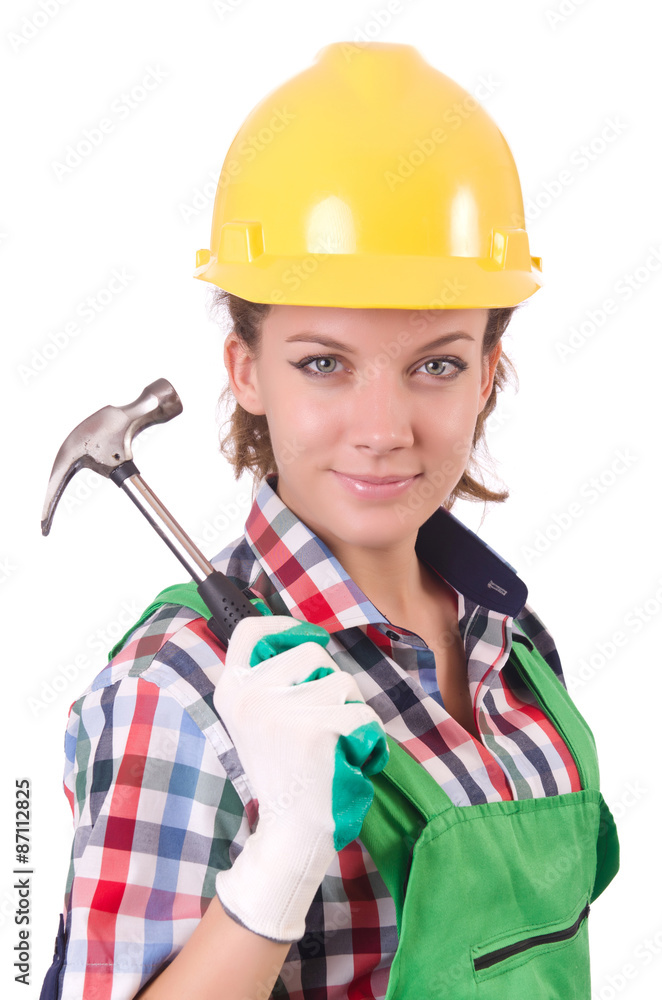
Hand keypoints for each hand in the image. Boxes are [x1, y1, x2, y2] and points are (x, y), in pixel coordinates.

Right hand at [212, 614, 388, 942]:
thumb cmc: (286, 775)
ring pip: (344, 683)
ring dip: (350, 713)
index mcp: (232, 690)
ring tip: (331, 748)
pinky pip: (363, 716)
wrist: (290, 835)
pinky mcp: (316, 730)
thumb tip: (301, 637)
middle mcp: (249, 696)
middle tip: (319, 727)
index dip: (284, 626)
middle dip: (330, 684)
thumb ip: (271, 681)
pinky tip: (347, 762)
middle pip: (313, 652)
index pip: (250, 631)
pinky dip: (367, 740)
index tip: (307, 638)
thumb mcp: (259, 720)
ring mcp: (281, 712)